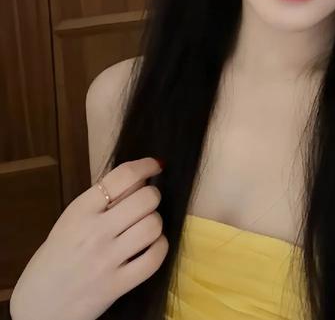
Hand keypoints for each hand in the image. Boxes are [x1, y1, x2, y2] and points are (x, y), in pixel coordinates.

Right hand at [10, 157, 167, 319]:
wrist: (37, 306)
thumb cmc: (56, 258)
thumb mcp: (71, 221)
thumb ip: (102, 200)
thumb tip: (140, 178)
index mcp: (79, 210)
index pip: (122, 176)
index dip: (145, 166)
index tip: (155, 166)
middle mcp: (94, 231)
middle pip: (145, 199)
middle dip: (152, 197)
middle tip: (146, 204)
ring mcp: (107, 259)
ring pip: (153, 226)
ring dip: (155, 223)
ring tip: (145, 228)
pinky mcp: (117, 285)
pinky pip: (154, 258)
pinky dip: (159, 248)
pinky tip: (150, 247)